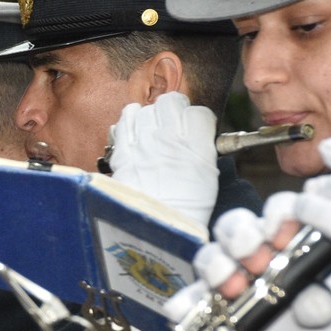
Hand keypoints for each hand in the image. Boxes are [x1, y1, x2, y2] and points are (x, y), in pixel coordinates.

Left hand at [106, 91, 218, 227]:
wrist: (156, 228)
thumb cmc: (186, 208)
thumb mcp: (208, 174)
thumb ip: (202, 147)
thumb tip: (196, 134)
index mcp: (196, 144)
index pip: (198, 112)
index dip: (196, 120)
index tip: (193, 128)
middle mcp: (169, 137)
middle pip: (170, 102)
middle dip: (172, 111)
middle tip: (171, 126)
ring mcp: (142, 142)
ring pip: (144, 109)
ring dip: (148, 117)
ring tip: (150, 133)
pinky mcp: (122, 150)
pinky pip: (123, 121)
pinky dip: (128, 123)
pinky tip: (133, 135)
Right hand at [195, 203, 330, 330]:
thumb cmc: (328, 328)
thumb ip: (329, 302)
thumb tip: (313, 301)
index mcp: (289, 243)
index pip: (278, 212)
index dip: (278, 216)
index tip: (283, 235)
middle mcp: (254, 255)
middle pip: (234, 227)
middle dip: (240, 236)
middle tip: (255, 258)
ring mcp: (227, 281)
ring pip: (208, 258)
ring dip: (215, 266)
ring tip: (231, 286)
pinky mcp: (208, 310)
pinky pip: (188, 301)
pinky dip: (183, 303)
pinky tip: (185, 309)